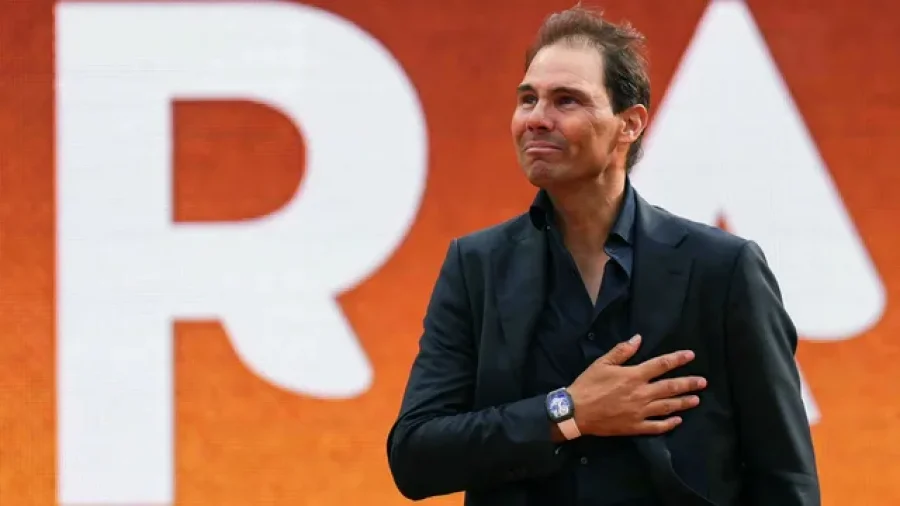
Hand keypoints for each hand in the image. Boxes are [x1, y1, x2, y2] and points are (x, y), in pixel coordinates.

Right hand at [566, 334, 706, 436]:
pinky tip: (677, 420)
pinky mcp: (635, 426)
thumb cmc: (588, 384)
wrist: (576, 412)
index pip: (661, 365)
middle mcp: (641, 393)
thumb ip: (622, 351)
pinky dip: (668, 424)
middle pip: (670, 387)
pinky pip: (656, 426)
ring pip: (667, 407)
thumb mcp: (602, 363)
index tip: (691, 355)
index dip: (677, 359)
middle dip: (688, 383)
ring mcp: (640, 412)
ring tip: (696, 400)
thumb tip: (638, 338)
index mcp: (634, 376)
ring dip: (683, 403)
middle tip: (703, 382)